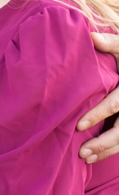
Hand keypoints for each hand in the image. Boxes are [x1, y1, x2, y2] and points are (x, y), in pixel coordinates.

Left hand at [78, 32, 118, 162]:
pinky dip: (113, 150)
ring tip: (85, 158)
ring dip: (107, 150)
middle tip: (82, 152)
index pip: (116, 104)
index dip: (99, 114)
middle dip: (104, 143)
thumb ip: (111, 44)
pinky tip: (96, 157)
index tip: (79, 125)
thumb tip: (89, 36)